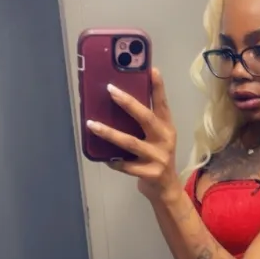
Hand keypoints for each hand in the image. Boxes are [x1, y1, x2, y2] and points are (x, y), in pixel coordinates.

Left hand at [87, 68, 179, 200]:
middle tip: (110, 90)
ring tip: (92, 124)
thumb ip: (143, 123)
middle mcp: (165, 139)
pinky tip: (104, 157)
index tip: (152, 69)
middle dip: (128, 102)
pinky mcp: (151, 173)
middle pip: (145, 117)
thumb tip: (117, 101)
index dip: (158, 87)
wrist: (166, 189)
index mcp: (167, 126)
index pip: (162, 103)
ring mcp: (159, 157)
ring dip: (109, 133)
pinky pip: (126, 165)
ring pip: (130, 142)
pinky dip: (113, 161)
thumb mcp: (156, 137)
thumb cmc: (156, 157)